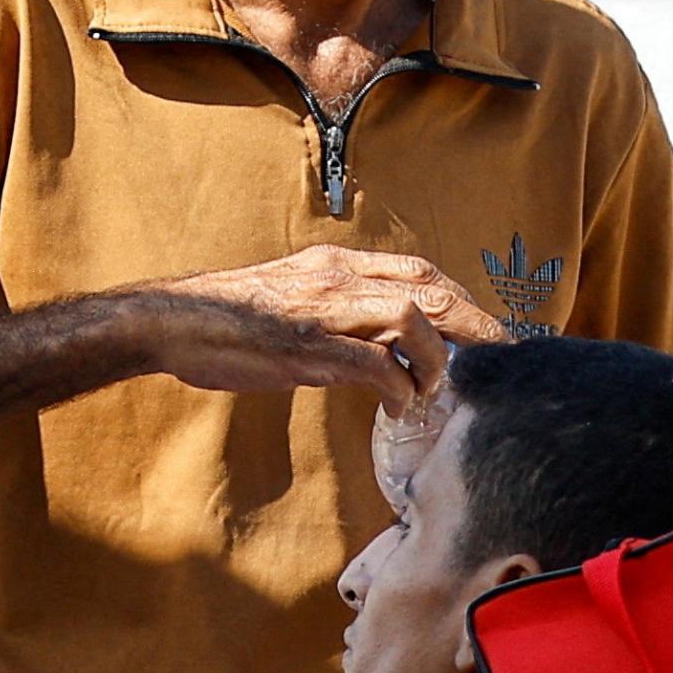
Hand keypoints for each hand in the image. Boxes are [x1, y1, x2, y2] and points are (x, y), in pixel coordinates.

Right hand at [139, 246, 506, 411]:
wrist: (172, 322)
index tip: (482, 332)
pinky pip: (378, 363)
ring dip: (438, 360)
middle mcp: (338, 276)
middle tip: (500, 360)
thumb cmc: (226, 319)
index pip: (420, 271)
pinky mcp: (310, 346)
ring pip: (415, 318)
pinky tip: (399, 408)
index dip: (461, 300)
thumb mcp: (291, 298)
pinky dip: (401, 388)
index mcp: (335, 264)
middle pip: (432, 290)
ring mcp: (326, 309)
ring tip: (433, 390)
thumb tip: (373, 343)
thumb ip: (334, 310)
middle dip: (475, 326)